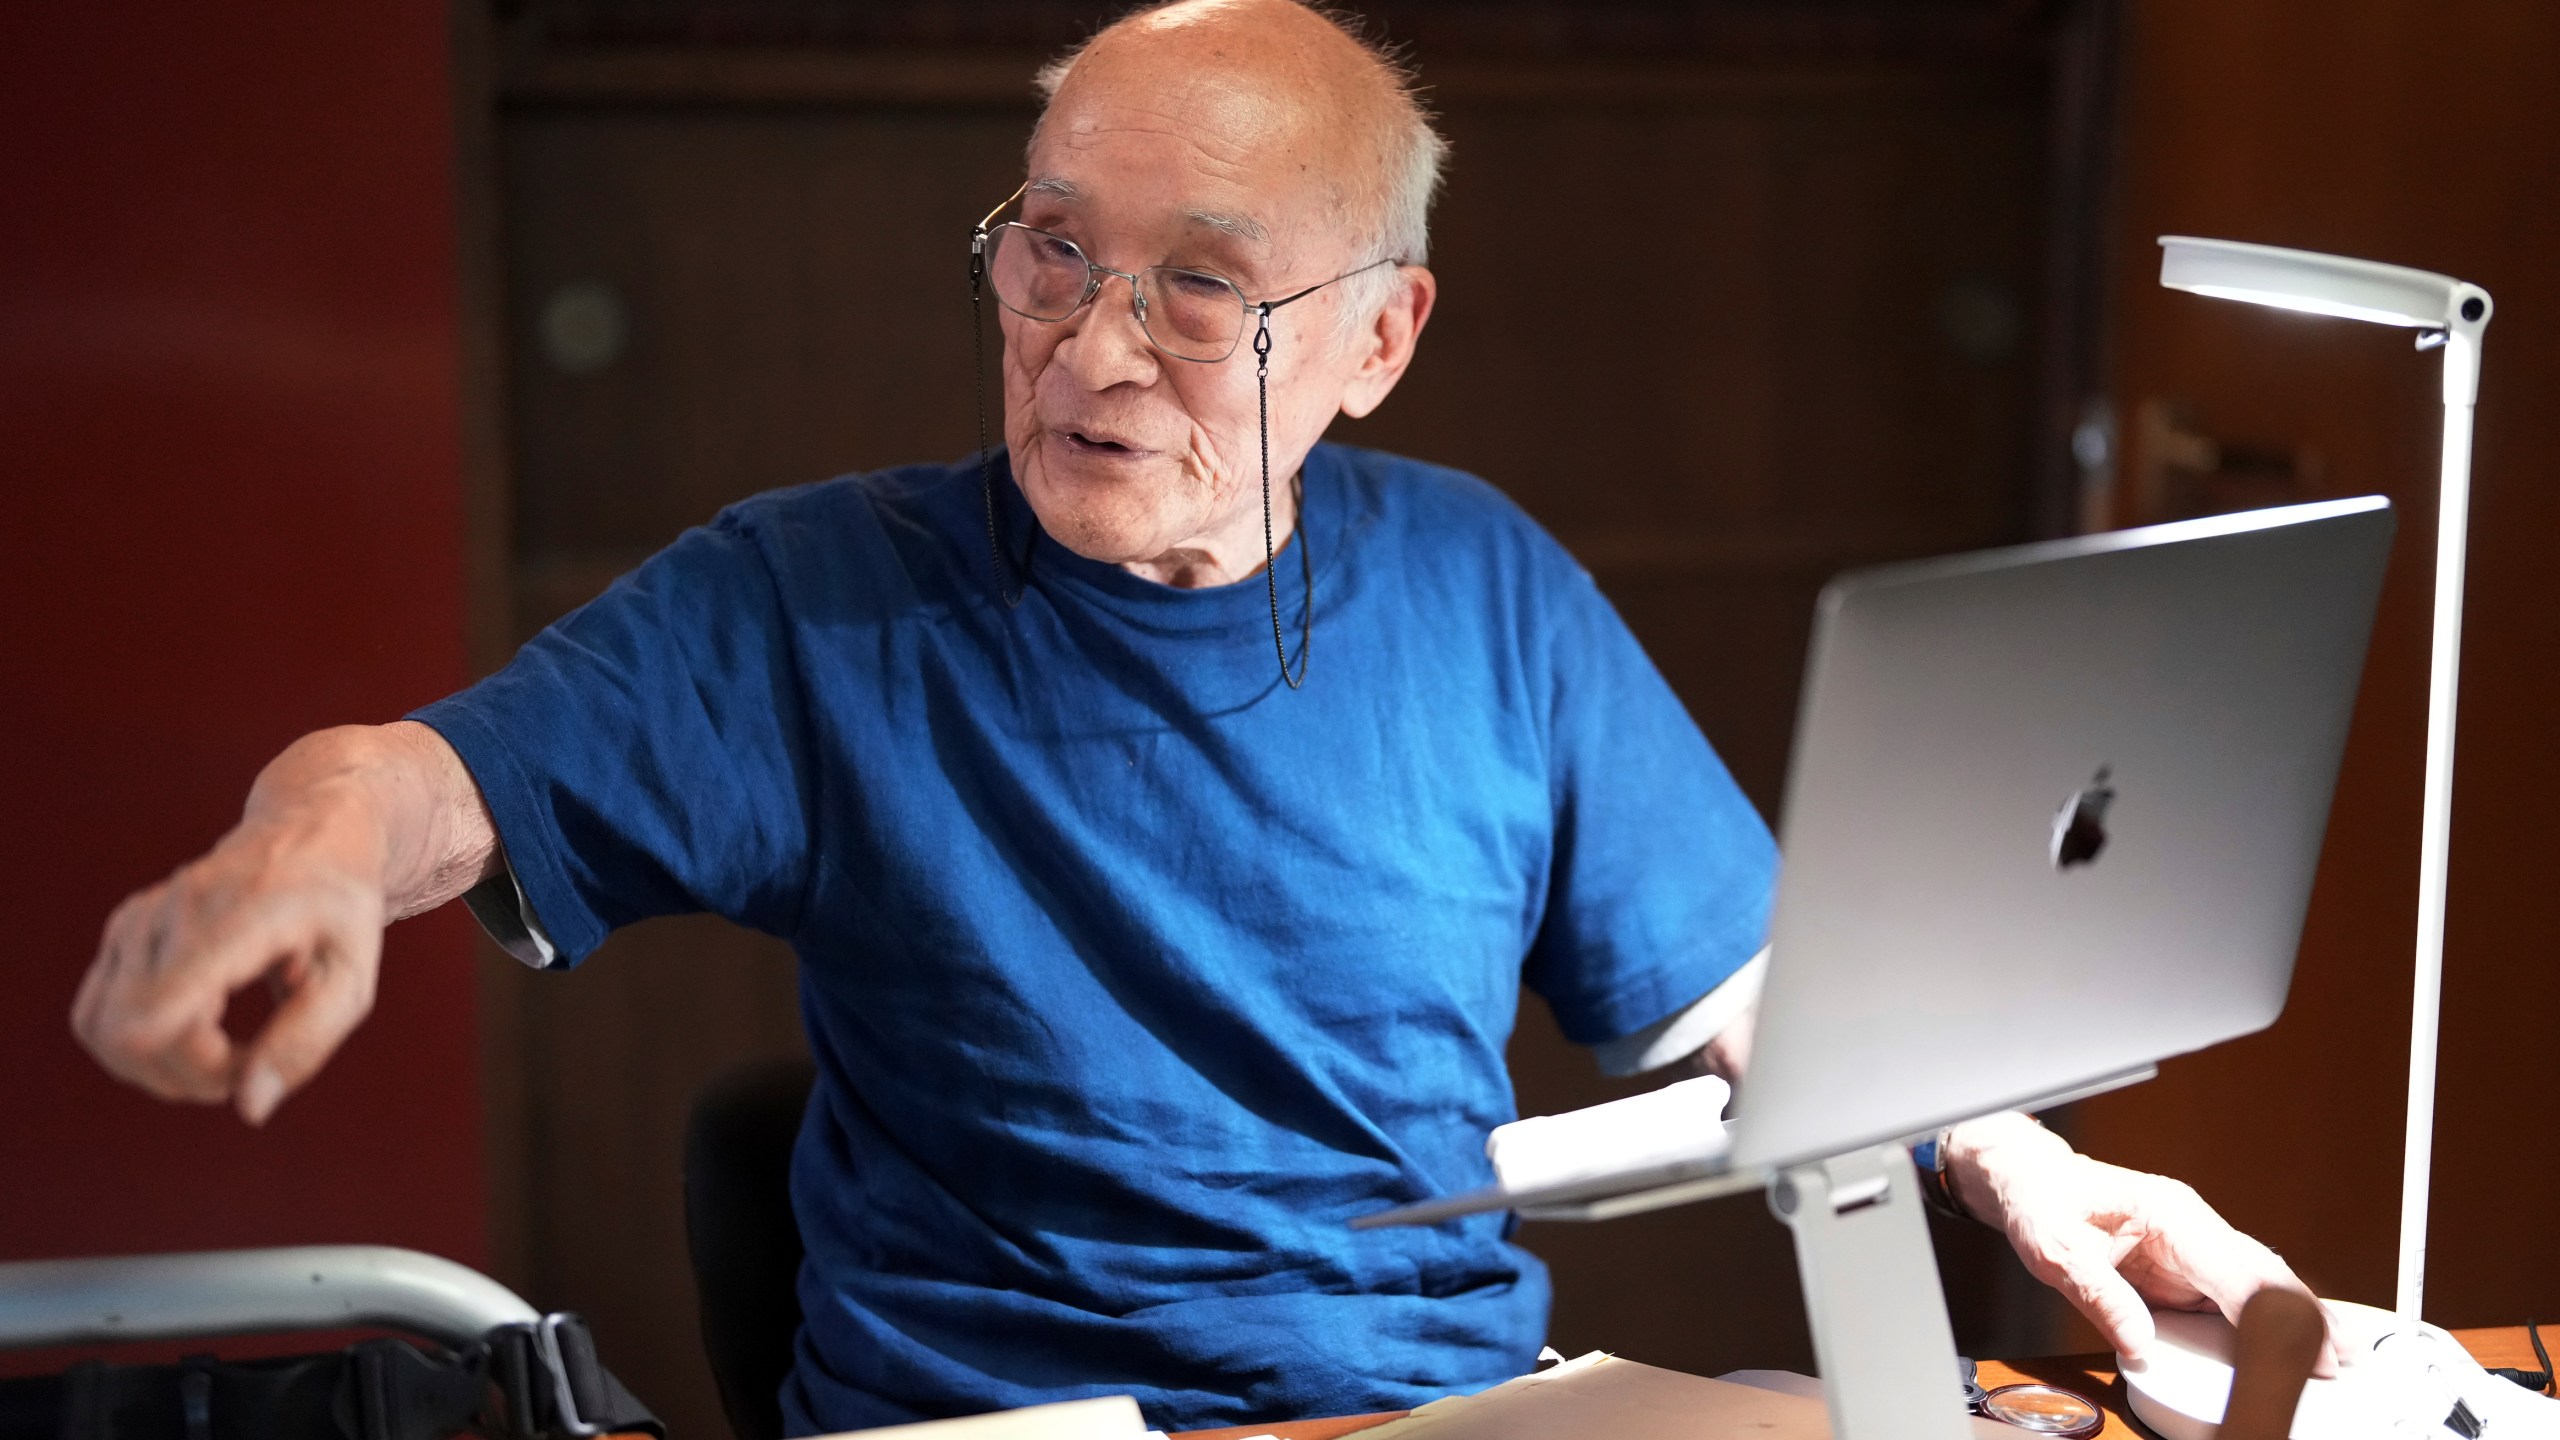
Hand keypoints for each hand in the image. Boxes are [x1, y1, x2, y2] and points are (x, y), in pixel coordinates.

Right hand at [70, 722, 494, 1125]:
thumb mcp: (353, 978)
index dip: (192, 1062)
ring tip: (226, 1047)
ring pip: (107, 1034)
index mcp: (246, 917)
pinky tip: (196, 1028)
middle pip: (135, 1038)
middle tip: (251, 1064)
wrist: (308, 836)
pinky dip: (141, 1046)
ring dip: (164, 1067)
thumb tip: (249, 1108)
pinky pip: (99, 1019)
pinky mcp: (122, 932)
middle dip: (193, 1077)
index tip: (246, 1066)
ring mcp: (141, 919)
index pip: (165, 1002)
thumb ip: (306, 1043)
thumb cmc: (338, 911)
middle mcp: (178, 911)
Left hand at [1945, 1112, 2339, 1376]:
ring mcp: (2192, 1244)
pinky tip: (2287, 1344)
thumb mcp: (2055, 1248)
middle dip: (2306, 1318)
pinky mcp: (2184, 1264)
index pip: (2238, 1271)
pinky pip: (2235, 1293)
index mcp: (2170, 1213)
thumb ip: (2099, 1295)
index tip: (2305, 1349)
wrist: (2027, 1180)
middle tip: (2340, 1360)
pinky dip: (2265, 1319)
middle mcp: (2192, 1225)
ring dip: (2294, 1320)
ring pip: (2258, 1282)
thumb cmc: (2042, 1200)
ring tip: (2332, 1357)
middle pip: (2264, 1274)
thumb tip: (2139, 1343)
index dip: (2274, 1317)